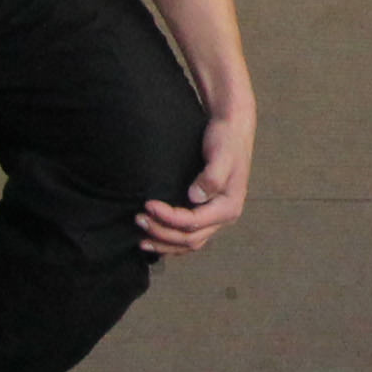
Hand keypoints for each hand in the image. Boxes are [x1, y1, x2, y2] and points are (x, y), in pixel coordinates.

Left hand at [141, 108, 251, 255]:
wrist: (232, 129)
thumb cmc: (226, 140)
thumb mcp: (222, 155)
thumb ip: (211, 177)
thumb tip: (195, 197)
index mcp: (229, 206)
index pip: (194, 222)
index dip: (168, 218)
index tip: (148, 204)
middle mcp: (224, 216)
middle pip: (190, 238)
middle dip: (162, 233)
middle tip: (138, 219)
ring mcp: (215, 217)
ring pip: (189, 242)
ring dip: (165, 243)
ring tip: (141, 238)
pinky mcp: (207, 212)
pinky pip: (190, 235)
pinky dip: (171, 241)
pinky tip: (155, 238)